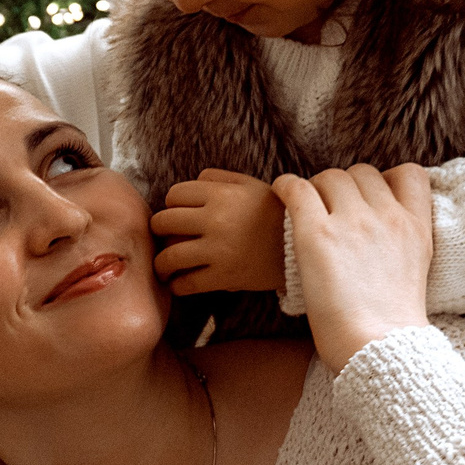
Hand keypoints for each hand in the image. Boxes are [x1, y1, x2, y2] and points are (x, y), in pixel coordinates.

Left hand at [151, 169, 286, 294]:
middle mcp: (215, 219)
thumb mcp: (251, 185)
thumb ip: (218, 179)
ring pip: (169, 256)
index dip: (172, 204)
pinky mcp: (224, 276)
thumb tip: (190, 184)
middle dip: (159, 231)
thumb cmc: (276, 213)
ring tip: (164, 268)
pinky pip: (187, 283)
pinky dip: (177, 286)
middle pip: (164, 222)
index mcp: (221, 194)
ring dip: (161, 264)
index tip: (177, 214)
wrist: (304, 245)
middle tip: (163, 238)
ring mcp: (218, 250)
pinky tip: (179, 284)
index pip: (174, 195)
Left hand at [271, 165, 433, 375]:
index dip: (387, 179)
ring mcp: (353, 222)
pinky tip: (280, 194)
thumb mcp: (415, 275)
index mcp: (417, 228)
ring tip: (304, 209)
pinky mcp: (318, 234)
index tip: (370, 196)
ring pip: (330, 177)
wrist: (380, 348)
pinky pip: (298, 189)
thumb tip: (378, 243)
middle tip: (328, 209)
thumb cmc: (391, 329)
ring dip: (316, 189)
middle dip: (344, 187)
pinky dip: (286, 187)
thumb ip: (400, 247)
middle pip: (362, 173)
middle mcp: (387, 217)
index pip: (411, 174)